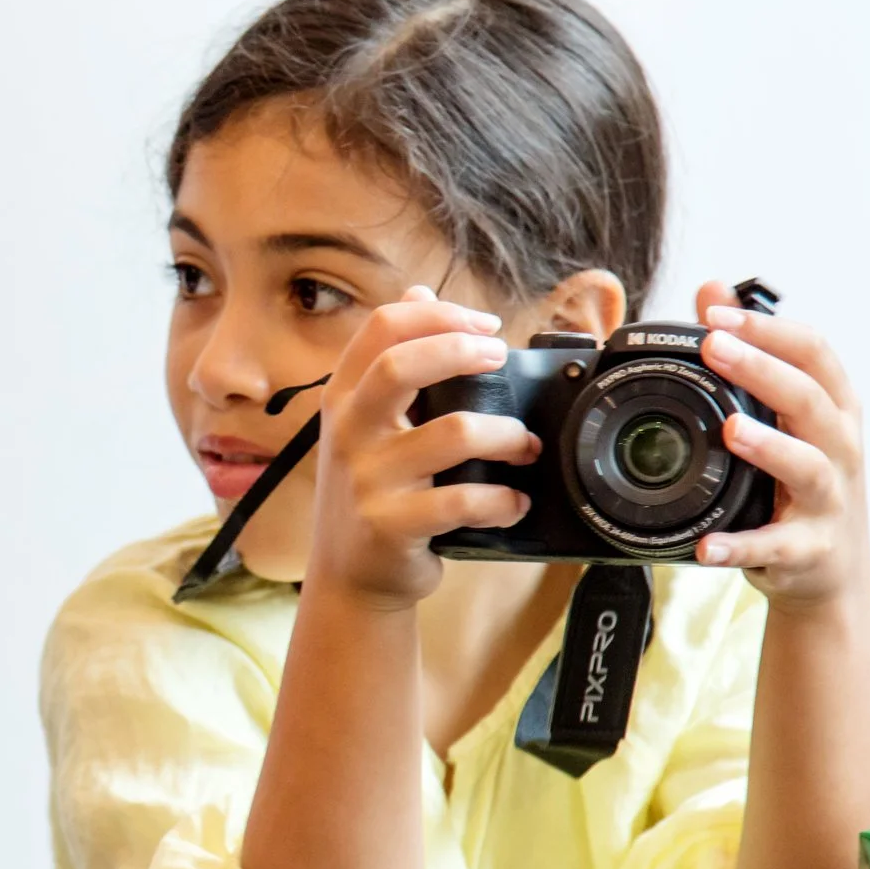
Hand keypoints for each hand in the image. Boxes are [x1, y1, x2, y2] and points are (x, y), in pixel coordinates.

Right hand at [308, 287, 539, 608]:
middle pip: (401, 366)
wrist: (349, 576)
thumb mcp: (366, 422)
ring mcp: (367, 480)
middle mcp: (348, 433)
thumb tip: (417, 292)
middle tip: (501, 359)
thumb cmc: (371, 490)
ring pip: (453, 434)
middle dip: (463, 351)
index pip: (382, 327)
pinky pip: (462, 502)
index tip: (484, 325)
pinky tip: (514, 502)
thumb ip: (390, 361)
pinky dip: (502, 500)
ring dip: (506, 434)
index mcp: (344, 398)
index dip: (439, 314)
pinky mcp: (391, 525)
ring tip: (525, 446)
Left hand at [692, 282, 869, 607]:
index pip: (814, 353)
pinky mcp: (808, 550)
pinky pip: (774, 547)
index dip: (769, 328)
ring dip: (769, 447)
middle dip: (764, 368)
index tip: (718, 313)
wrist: (834, 575)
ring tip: (731, 430)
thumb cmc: (805, 482)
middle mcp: (838, 449)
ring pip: (806, 467)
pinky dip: (741, 546)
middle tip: (714, 346)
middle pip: (810, 400)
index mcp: (833, 409)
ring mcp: (828, 500)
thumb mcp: (785, 416)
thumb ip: (751, 354)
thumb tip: (713, 291)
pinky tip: (709, 544)